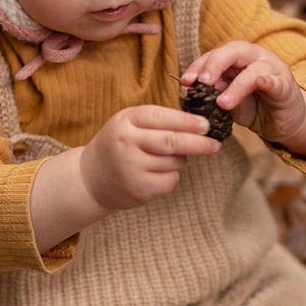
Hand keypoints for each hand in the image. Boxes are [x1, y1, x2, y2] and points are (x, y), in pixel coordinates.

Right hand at [79, 104, 220, 211]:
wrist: (90, 178)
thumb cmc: (118, 146)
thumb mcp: (129, 124)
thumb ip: (157, 120)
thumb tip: (198, 124)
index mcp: (127, 120)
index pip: (163, 117)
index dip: (188, 122)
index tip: (206, 126)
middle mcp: (127, 142)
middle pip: (172, 141)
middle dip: (198, 144)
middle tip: (215, 145)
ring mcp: (132, 166)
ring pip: (174, 162)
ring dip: (180, 161)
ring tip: (165, 160)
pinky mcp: (139, 188)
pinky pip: (170, 181)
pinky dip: (172, 177)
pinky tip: (157, 174)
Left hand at [181, 42, 305, 150]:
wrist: (283, 121)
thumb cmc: (254, 106)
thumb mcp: (229, 100)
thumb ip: (214, 92)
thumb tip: (192, 91)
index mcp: (238, 58)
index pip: (214, 55)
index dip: (198, 66)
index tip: (184, 82)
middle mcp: (255, 57)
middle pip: (233, 51)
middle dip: (214, 64)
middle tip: (202, 82)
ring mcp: (273, 69)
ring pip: (254, 69)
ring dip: (236, 86)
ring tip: (222, 103)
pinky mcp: (286, 86)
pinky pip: (276, 82)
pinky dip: (268, 81)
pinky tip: (260, 84)